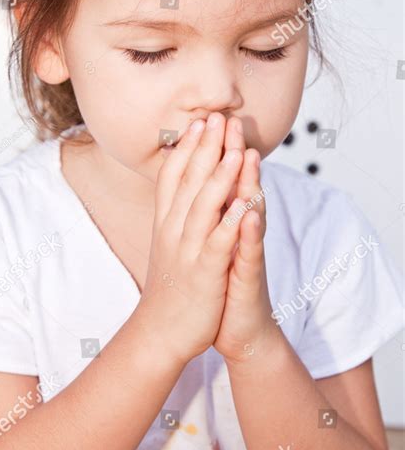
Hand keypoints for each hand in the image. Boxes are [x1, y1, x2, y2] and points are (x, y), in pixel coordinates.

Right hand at [136, 113, 243, 366]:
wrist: (159, 333)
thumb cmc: (169, 287)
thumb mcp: (167, 244)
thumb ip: (175, 215)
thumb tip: (182, 188)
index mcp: (166, 223)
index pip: (173, 177)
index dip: (188, 148)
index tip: (199, 122)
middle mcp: (173, 231)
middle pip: (189, 182)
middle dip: (207, 148)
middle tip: (218, 117)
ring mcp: (188, 251)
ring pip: (205, 206)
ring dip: (222, 176)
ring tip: (236, 148)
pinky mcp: (205, 273)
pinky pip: (220, 243)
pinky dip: (232, 222)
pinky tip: (245, 203)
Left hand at [213, 119, 277, 363]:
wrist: (238, 330)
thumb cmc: (220, 284)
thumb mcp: (211, 244)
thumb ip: (211, 215)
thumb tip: (200, 188)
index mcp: (224, 223)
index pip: (221, 181)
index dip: (214, 152)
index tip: (206, 119)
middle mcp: (239, 232)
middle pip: (237, 186)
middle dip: (232, 153)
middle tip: (230, 119)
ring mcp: (246, 252)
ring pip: (249, 212)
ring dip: (249, 183)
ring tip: (247, 154)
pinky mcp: (248, 277)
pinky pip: (249, 252)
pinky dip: (249, 232)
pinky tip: (249, 213)